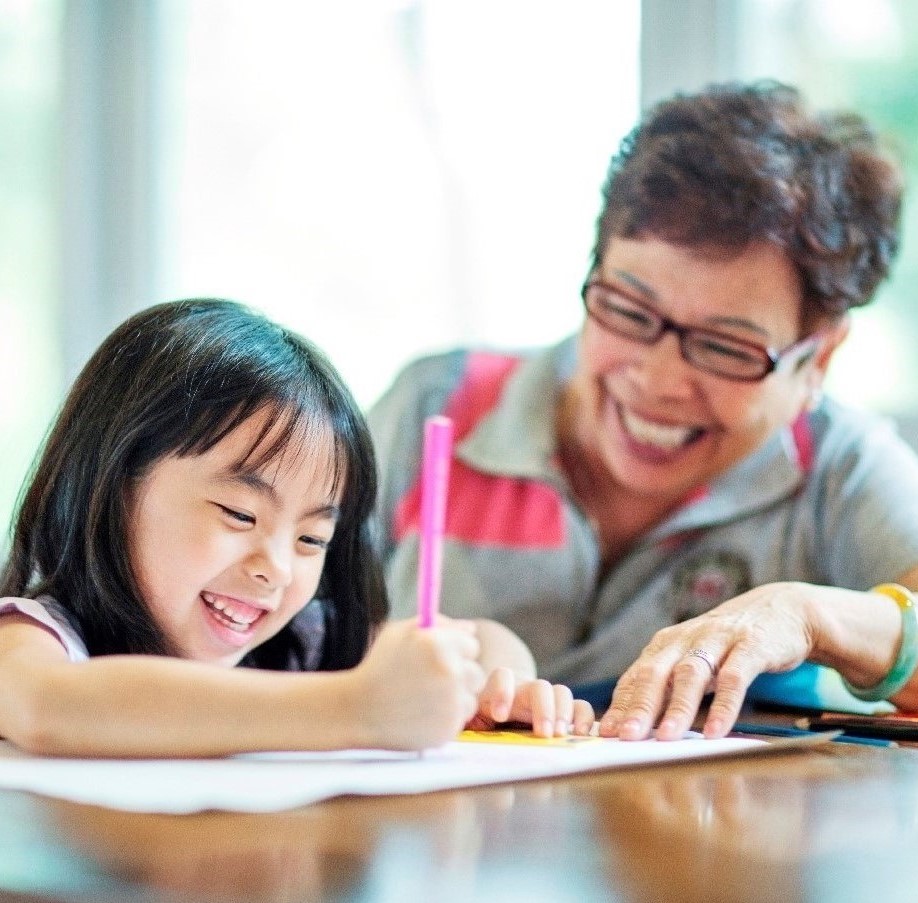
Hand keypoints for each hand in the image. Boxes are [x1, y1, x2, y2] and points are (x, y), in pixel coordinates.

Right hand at [353, 617, 485, 749]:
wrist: (358, 710)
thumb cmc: (379, 667)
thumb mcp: (400, 633)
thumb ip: (439, 624)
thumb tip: (471, 630)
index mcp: (438, 643)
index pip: (471, 645)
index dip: (455, 652)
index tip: (437, 660)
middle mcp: (449, 670)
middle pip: (477, 673)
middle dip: (459, 677)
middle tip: (431, 682)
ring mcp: (451, 701)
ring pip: (471, 698)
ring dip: (454, 699)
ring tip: (423, 699)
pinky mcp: (449, 727)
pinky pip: (459, 720)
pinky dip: (445, 719)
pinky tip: (421, 715)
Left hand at [467, 666, 594, 736]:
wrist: (496, 715)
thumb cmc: (480, 723)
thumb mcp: (470, 726)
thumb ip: (469, 734)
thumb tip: (473, 757)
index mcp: (496, 690)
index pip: (501, 676)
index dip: (502, 691)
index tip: (500, 716)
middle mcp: (524, 689)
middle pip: (538, 686)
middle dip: (542, 708)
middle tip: (544, 734)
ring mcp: (544, 698)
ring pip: (560, 692)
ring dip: (562, 713)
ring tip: (560, 735)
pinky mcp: (563, 711)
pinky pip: (580, 706)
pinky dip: (584, 717)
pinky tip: (581, 734)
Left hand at [599, 583, 815, 740]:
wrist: (783, 609)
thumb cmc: (730, 645)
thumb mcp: (695, 660)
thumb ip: (670, 687)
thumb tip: (638, 725)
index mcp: (667, 644)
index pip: (636, 676)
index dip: (620, 704)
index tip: (604, 733)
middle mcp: (687, 639)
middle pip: (656, 674)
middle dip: (639, 707)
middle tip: (626, 738)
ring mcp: (718, 640)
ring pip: (691, 674)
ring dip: (677, 708)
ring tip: (666, 739)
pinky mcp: (751, 646)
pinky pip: (734, 677)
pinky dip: (724, 705)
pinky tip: (716, 731)